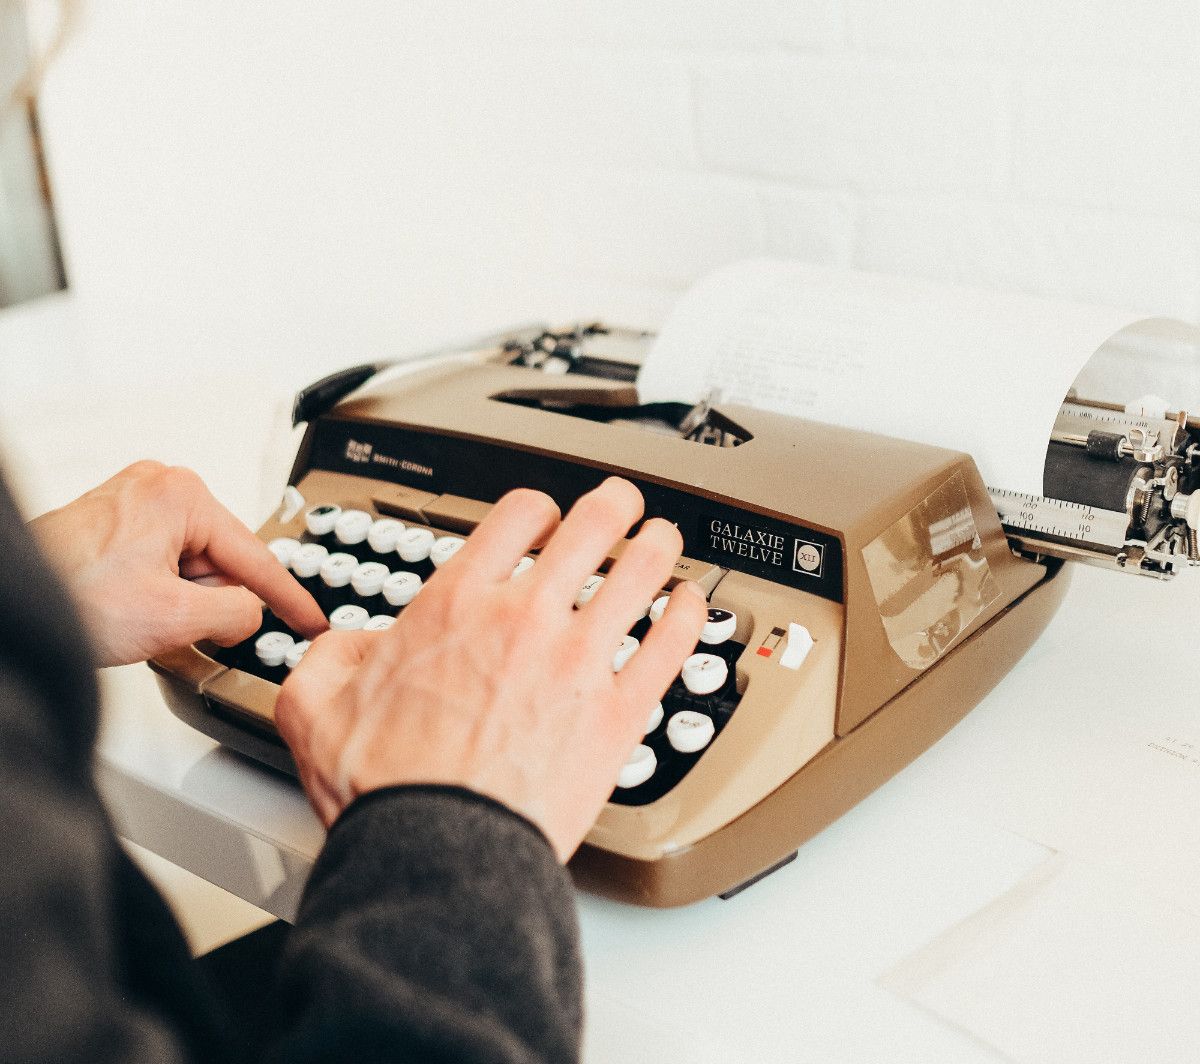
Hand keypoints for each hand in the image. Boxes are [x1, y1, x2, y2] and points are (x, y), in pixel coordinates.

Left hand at [30, 461, 326, 666]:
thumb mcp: (174, 617)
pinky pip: (164, 565)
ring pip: (192, 568)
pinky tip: (133, 612)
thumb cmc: (66, 596)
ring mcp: (135, 503)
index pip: (256, 557)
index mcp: (182, 496)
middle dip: (209, 600)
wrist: (9, 604)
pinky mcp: (116, 524)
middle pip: (221, 562)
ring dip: (180, 602)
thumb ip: (236, 613)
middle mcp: (160, 487)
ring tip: (139, 616)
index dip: (290, 599)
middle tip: (176, 624)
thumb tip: (250, 615)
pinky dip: (160, 596)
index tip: (312, 621)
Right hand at [276, 477, 707, 860]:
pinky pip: (672, 645)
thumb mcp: (315, 707)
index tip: (544, 520)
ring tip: (664, 541)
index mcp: (458, 604)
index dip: (538, 508)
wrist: (437, 852)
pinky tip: (692, 607)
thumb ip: (329, 657)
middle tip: (623, 504)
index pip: (518, 515)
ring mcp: (579, 662)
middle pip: (594, 525)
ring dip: (659, 546)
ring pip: (643, 573)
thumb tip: (346, 645)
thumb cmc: (387, 789)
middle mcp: (525, 618)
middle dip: (615, 504)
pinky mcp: (618, 712)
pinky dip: (689, 616)